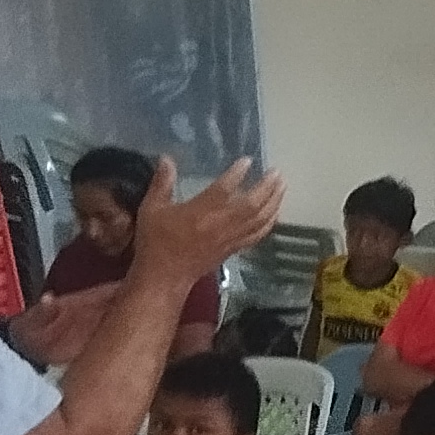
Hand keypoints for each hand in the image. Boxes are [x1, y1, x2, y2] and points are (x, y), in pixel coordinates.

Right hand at [128, 156, 288, 282]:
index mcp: (201, 211)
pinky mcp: (234, 249)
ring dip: (274, 202)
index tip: (247, 161)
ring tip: (282, 187)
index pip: (224, 189)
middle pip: (252, 204)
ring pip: (260, 219)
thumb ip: (162, 183)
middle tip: (277, 172)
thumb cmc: (157, 241)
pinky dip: (270, 222)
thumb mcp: (152, 209)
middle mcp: (221, 224)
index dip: (237, 173)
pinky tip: (275, 213)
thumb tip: (166, 158)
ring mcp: (231, 238)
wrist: (165, 275)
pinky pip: (258, 235)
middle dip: (267, 187)